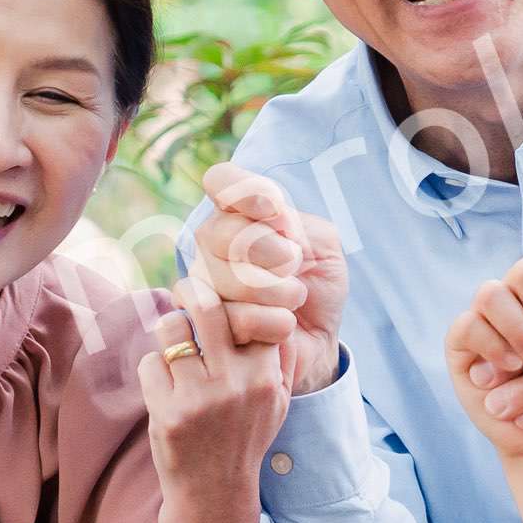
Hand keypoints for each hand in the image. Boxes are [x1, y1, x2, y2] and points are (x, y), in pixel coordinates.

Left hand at [142, 278, 291, 501]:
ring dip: (169, 330)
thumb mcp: (279, 403)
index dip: (234, 297)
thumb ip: (282, 359)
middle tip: (185, 287)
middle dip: (192, 289)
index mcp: (265, 377)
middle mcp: (234, 384)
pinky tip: (164, 385)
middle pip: (208, 307)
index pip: (250, 312)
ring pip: (171, 329)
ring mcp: (198, 399)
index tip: (221, 291)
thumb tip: (277, 310)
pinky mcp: (166, 413)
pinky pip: (150, 363)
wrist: (214, 493)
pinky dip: (154, 368)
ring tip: (173, 341)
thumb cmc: (245, 439)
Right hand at [190, 167, 347, 397]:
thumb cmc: (315, 287)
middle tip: (294, 266)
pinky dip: (267, 321)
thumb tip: (271, 222)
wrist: (316, 342)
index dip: (245, 190)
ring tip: (294, 299)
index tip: (276, 211)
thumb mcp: (322, 247)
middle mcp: (211, 244)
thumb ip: (298, 226)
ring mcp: (200, 283)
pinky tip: (282, 327)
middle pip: (218, 231)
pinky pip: (224, 316)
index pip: (222, 180)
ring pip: (219, 276)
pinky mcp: (200, 326)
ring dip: (273, 290)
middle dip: (268, 250)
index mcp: (239, 214)